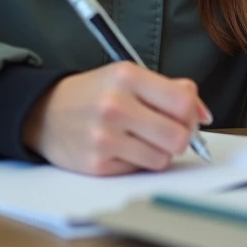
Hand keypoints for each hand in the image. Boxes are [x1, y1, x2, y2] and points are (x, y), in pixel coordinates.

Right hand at [22, 63, 212, 175]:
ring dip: (158, 152)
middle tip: (167, 131)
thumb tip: (202, 113)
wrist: (44, 113)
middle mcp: (115, 105)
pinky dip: (137, 162)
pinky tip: (121, 148)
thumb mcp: (126, 76)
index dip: (192, 113)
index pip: (183, 102)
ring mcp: (104, 137)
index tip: (188, 116)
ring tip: (140, 138)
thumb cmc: (92, 93)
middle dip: (179, 137)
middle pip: (178, 136)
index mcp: (126, 76)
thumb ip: (168, 89)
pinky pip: (139, 170)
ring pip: (162, 158)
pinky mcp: (98, 164)